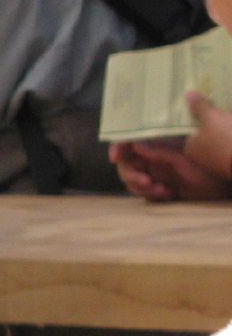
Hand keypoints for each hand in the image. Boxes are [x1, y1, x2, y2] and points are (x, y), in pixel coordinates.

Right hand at [111, 94, 231, 201]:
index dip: (118, 147)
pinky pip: (145, 192)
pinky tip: (168, 194)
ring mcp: (157, 172)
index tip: (116, 158)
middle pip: (127, 163)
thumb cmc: (211, 164)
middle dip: (131, 174)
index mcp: (159, 142)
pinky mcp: (162, 186)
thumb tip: (136, 143)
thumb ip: (160, 149)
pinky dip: (152, 195)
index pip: (130, 140)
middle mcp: (155, 156)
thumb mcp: (184, 156)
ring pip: (133, 179)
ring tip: (160, 190)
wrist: (227, 177)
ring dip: (140, 187)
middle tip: (146, 181)